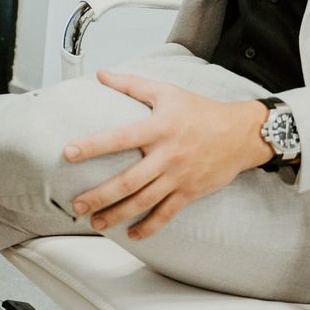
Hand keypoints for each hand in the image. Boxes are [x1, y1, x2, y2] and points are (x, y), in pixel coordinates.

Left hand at [63, 71, 273, 240]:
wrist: (240, 133)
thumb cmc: (201, 111)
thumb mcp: (167, 91)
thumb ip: (131, 84)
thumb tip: (101, 74)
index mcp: (158, 128)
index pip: (119, 138)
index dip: (93, 145)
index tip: (68, 153)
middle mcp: (167, 155)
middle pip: (129, 180)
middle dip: (100, 195)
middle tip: (77, 205)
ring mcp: (179, 177)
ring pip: (144, 201)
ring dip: (118, 214)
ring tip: (96, 223)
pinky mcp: (190, 192)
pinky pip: (167, 214)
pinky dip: (150, 226)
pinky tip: (133, 235)